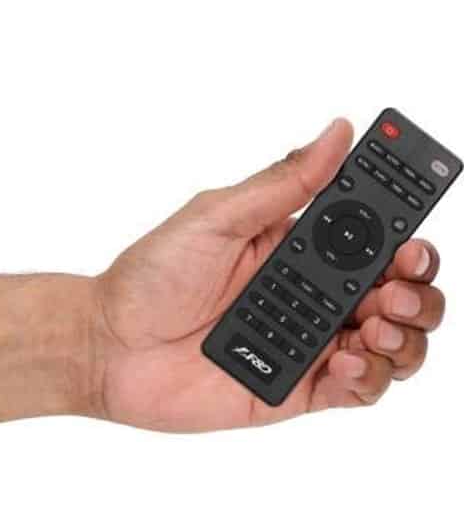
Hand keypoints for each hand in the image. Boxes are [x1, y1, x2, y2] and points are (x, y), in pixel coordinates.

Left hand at [95, 119, 444, 430]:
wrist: (109, 346)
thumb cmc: (150, 278)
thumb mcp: (215, 217)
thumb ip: (281, 183)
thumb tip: (336, 133)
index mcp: (295, 250)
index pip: (372, 241)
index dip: (404, 240)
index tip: (412, 240)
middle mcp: (307, 296)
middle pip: (394, 294)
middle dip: (415, 290)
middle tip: (392, 288)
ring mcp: (304, 344)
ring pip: (388, 344)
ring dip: (404, 335)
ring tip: (375, 324)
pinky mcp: (294, 388)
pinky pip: (355, 391)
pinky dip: (368, 379)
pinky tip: (347, 362)